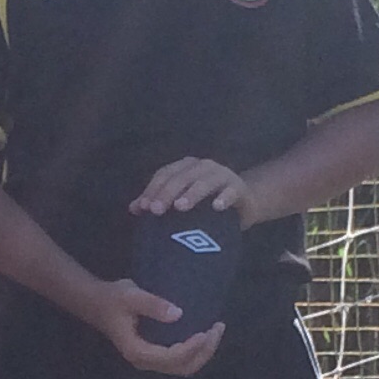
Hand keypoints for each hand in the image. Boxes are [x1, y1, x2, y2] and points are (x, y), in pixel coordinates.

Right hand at [86, 273, 222, 377]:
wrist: (97, 303)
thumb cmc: (113, 298)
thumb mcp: (131, 295)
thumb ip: (153, 305)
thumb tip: (179, 314)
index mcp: (137, 351)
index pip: (170, 357)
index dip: (191, 348)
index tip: (205, 331)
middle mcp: (145, 361)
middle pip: (182, 367)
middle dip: (204, 351)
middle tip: (217, 328)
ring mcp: (151, 359)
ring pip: (183, 366)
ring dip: (203, 352)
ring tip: (216, 331)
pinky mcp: (155, 353)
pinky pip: (180, 359)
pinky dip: (196, 350)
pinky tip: (204, 333)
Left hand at [130, 156, 249, 218]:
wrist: (244, 203)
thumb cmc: (206, 203)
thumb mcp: (182, 201)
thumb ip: (158, 202)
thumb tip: (134, 208)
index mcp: (185, 167)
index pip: (165, 175)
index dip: (153, 189)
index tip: (143, 208)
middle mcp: (202, 166)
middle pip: (181, 178)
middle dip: (167, 193)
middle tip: (156, 211)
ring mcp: (222, 175)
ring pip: (204, 182)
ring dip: (192, 193)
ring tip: (180, 207)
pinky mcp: (238, 187)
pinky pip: (231, 191)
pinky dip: (224, 198)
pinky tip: (216, 208)